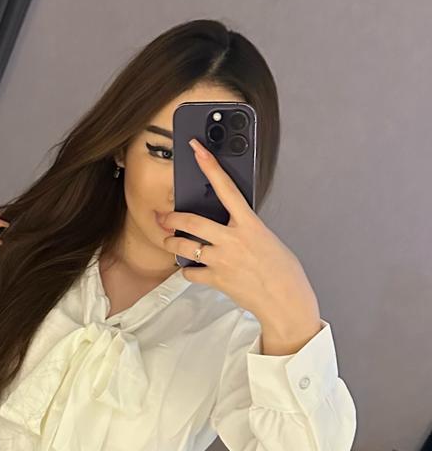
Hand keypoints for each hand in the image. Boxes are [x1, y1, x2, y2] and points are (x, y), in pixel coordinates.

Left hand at [159, 138, 319, 325]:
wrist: (285, 301)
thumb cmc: (282, 271)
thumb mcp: (266, 239)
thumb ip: (246, 229)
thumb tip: (230, 225)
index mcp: (250, 225)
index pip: (227, 188)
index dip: (211, 166)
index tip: (197, 149)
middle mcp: (233, 240)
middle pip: (192, 221)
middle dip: (172, 218)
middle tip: (164, 216)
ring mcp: (222, 260)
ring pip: (184, 247)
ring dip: (171, 243)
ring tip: (168, 241)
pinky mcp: (217, 279)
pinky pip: (191, 272)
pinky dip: (188, 271)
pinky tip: (191, 269)